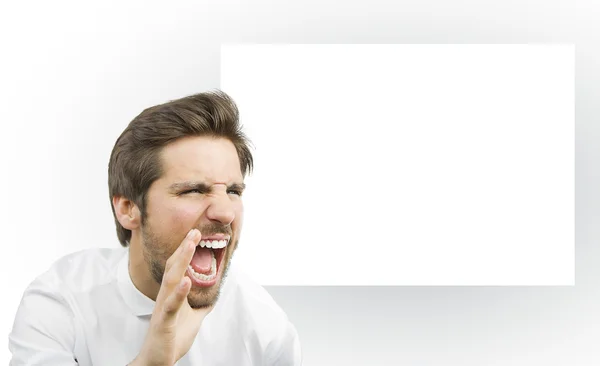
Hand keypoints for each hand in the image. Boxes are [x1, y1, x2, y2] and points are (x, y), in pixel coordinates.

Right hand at [131, 229, 213, 365]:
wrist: (157, 361)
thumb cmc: (172, 338)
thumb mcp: (193, 318)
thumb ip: (201, 304)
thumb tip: (214, 294)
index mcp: (171, 295)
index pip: (177, 268)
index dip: (185, 250)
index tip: (195, 234)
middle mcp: (164, 297)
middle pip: (173, 267)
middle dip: (184, 248)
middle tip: (194, 231)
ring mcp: (163, 309)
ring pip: (171, 281)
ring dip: (181, 262)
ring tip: (190, 246)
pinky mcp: (163, 323)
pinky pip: (170, 306)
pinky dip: (179, 293)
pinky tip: (187, 281)